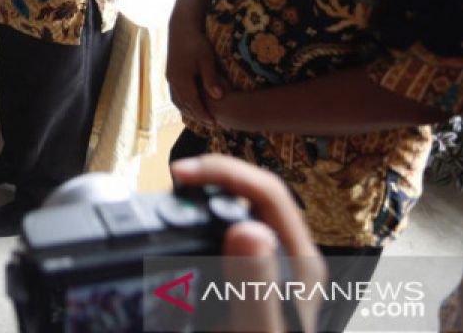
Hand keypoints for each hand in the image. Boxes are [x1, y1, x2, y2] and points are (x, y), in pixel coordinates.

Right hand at [166, 12, 223, 124]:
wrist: (181, 29)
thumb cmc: (196, 42)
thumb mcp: (206, 59)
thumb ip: (211, 78)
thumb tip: (218, 97)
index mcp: (182, 79)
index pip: (193, 102)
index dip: (204, 114)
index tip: (215, 123)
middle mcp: (173, 81)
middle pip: (185, 105)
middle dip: (198, 116)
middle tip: (212, 126)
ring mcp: (170, 79)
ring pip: (179, 101)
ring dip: (190, 112)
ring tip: (202, 119)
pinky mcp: (170, 75)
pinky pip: (176, 95)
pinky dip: (184, 104)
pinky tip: (191, 106)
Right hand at [171, 155, 325, 332]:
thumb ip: (253, 291)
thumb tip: (246, 230)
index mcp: (298, 265)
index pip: (266, 192)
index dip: (222, 173)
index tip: (180, 177)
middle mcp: (284, 262)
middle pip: (247, 196)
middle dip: (207, 182)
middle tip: (167, 188)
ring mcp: (261, 274)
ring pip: (231, 217)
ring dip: (198, 204)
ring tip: (163, 208)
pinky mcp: (237, 288)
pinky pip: (215, 243)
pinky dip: (190, 232)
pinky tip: (168, 244)